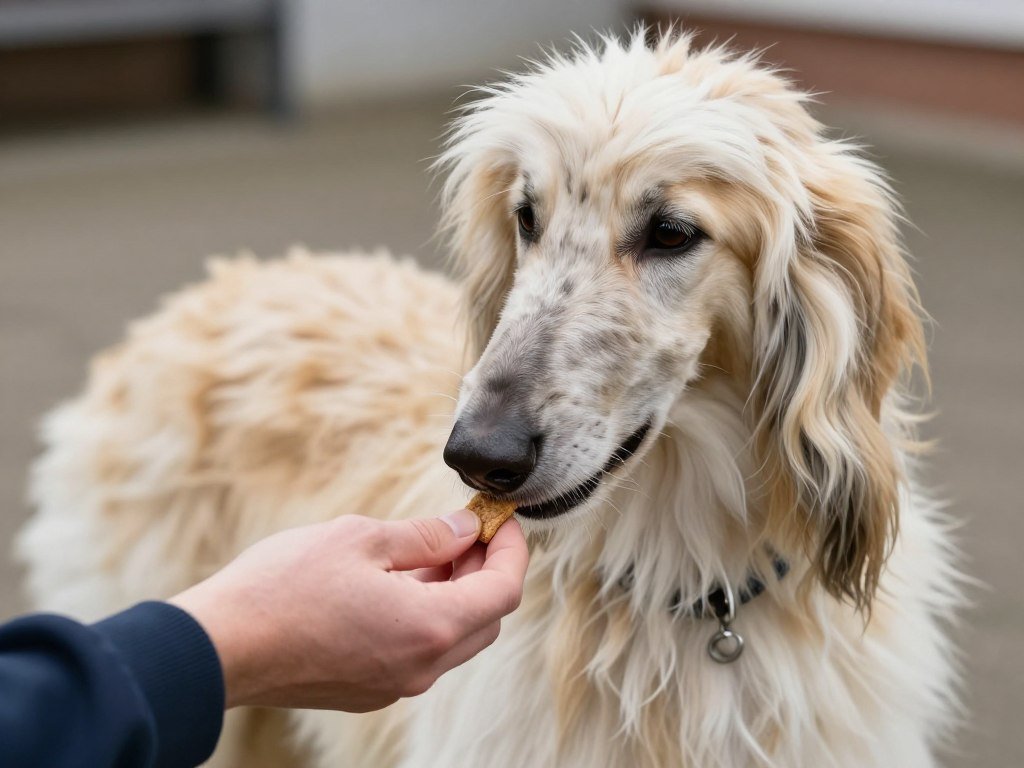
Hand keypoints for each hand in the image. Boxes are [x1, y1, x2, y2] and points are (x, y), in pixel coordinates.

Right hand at [169, 510, 527, 711]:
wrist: (218, 648)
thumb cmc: (284, 586)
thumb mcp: (361, 539)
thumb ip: (425, 536)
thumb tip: (464, 529)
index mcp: (429, 628)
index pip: (503, 591)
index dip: (510, 549)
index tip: (498, 518)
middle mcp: (420, 667)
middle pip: (484, 618)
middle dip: (485, 569)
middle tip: (465, 530)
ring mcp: (393, 685)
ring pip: (451, 637)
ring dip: (454, 592)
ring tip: (430, 548)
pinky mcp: (367, 690)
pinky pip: (417, 650)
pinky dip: (424, 613)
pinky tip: (397, 580)